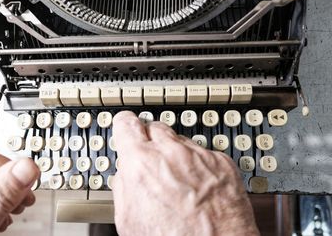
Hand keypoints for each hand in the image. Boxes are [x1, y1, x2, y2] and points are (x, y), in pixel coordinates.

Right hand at [112, 111, 259, 235]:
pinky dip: (199, 165)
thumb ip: (122, 187)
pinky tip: (199, 187)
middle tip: (151, 159)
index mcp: (141, 163)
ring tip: (179, 182)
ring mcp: (199, 155)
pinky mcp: (222, 162)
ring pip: (180, 141)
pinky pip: (204, 154)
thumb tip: (124, 174)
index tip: (126, 126)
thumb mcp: (128, 220)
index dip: (124, 125)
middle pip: (155, 127)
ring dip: (176, 154)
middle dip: (150, 140)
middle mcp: (171, 152)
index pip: (126, 124)